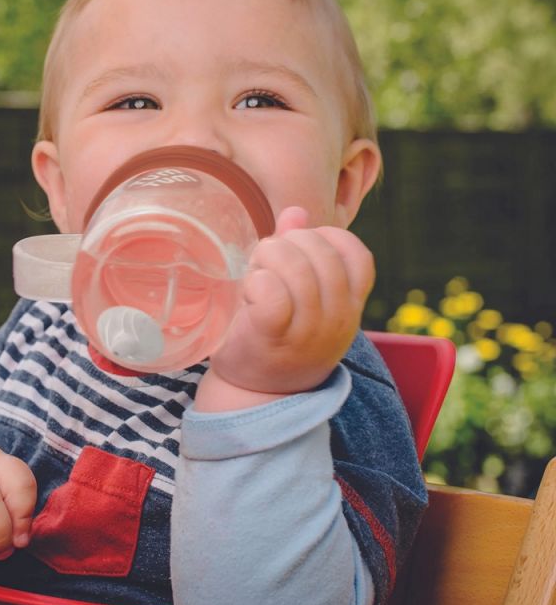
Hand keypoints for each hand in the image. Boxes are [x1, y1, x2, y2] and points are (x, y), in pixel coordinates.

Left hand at [201, 206, 374, 406]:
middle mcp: (338, 318)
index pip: (356, 253)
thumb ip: (300, 250)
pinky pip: (271, 292)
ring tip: (254, 276)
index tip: (298, 252)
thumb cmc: (278, 335)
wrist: (256, 393)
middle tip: (264, 264)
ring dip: (264, 260)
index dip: (324, 238)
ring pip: (293, 266)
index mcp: (350, 304)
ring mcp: (308, 330)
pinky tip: (248, 292)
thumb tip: (296, 212)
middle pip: (319, 251)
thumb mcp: (300, 295)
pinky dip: (256, 281)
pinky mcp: (272, 336)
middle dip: (285, 244)